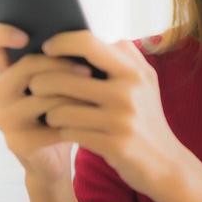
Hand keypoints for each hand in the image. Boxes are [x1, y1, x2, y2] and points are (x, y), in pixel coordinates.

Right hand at [0, 23, 93, 182]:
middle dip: (60, 66)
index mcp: (6, 71)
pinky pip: (48, 123)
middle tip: (88, 72)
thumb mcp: (59, 82)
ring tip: (94, 95)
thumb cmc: (61, 111)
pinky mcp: (17, 142)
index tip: (26, 37)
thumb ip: (61, 59)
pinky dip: (72, 119)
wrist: (54, 158)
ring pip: (39, 96)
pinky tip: (88, 119)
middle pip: (25, 66)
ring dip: (71, 94)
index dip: (2, 33)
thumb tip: (92, 36)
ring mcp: (4, 118)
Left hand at [36, 29, 187, 196]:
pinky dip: (63, 131)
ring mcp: (121, 119)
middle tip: (34, 86)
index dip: (61, 42)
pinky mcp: (115, 145)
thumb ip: (125, 56)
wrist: (166, 163)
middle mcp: (128, 91)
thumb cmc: (146, 118)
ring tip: (50, 113)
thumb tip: (95, 38)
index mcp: (133, 71)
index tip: (47, 49)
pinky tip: (64, 131)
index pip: (88, 43)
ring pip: (63, 110)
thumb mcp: (145, 81)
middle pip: (66, 78)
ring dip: (50, 112)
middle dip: (42, 82)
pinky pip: (71, 133)